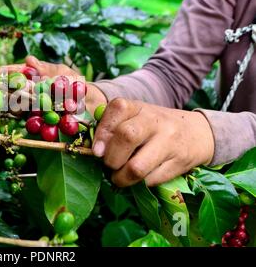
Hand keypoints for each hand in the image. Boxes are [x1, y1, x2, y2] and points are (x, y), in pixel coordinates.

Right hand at [0, 56, 106, 114]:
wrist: (89, 101)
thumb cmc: (73, 82)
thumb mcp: (61, 72)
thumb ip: (45, 69)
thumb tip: (28, 60)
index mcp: (32, 77)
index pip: (14, 73)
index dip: (2, 72)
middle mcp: (29, 93)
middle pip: (11, 91)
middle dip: (5, 90)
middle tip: (2, 88)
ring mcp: (33, 108)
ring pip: (17, 108)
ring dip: (17, 105)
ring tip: (20, 101)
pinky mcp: (41, 122)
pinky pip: (32, 123)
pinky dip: (32, 121)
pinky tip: (32, 117)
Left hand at [92, 98, 214, 186]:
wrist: (197, 133)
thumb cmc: (154, 127)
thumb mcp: (135, 118)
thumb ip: (113, 128)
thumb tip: (94, 151)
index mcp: (138, 107)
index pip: (117, 109)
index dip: (102, 132)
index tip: (97, 150)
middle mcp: (155, 121)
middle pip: (126, 136)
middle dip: (111, 158)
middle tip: (110, 165)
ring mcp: (169, 141)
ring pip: (137, 167)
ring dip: (122, 178)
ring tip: (121, 177)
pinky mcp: (179, 162)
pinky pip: (151, 180)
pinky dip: (140, 184)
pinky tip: (140, 178)